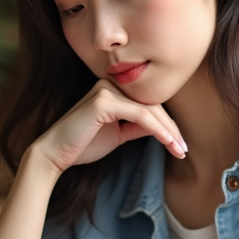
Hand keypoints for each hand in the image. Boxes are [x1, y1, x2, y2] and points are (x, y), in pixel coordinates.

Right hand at [30, 80, 186, 173]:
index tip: (179, 144)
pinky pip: (140, 115)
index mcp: (111, 89)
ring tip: (179, 150)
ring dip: (168, 131)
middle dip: (170, 129)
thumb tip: (162, 128)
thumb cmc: (82, 145)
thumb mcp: (118, 135)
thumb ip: (137, 127)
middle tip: (184, 149)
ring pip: (148, 110)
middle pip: (151, 105)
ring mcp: (106, 90)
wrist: (55, 154)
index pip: (146, 104)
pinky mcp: (104, 102)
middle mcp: (109, 84)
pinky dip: (157, 130)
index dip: (166, 124)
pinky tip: (168, 142)